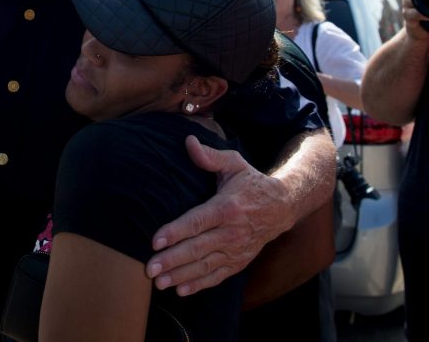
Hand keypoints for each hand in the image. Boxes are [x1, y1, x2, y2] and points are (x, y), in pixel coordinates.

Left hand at [145, 135, 291, 295]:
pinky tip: (180, 290)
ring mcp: (236, 250)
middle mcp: (232, 232)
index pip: (197, 222)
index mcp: (227, 207)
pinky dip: (199, 284)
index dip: (176, 231)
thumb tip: (188, 142)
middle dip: (172, 259)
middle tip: (149, 268)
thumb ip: (210, 157)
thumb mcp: (234, 164)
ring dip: (181, 275)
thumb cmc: (250, 183)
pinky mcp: (239, 261)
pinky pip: (217, 275)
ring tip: (159, 282)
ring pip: (205, 266)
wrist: (282, 206)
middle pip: (197, 248)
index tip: (155, 240)